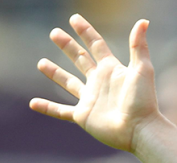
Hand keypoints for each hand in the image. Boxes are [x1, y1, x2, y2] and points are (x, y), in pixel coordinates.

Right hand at [30, 14, 159, 153]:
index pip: (96, 45)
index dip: (85, 31)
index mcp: (112, 69)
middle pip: (80, 59)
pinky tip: (33, 103)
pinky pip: (61, 111)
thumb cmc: (143, 100)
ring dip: (55, 73)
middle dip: (67, 46)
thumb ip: (139, 46)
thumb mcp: (142, 69)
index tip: (74, 18)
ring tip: (41, 63)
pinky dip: (47, 108)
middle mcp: (99, 82)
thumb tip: (143, 22)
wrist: (140, 130)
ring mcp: (90, 99)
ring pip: (69, 83)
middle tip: (54, 33)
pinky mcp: (83, 116)